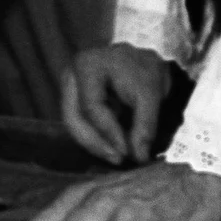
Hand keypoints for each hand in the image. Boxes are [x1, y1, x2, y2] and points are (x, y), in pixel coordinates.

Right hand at [61, 43, 169, 164]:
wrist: (141, 61)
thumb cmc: (145, 70)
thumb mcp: (151, 94)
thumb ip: (145, 124)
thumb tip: (139, 157)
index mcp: (88, 65)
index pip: (91, 106)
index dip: (108, 132)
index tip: (126, 151)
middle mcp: (71, 76)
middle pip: (75, 118)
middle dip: (96, 143)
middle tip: (118, 159)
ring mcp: (68, 89)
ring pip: (74, 125)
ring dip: (95, 145)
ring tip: (118, 157)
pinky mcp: (73, 101)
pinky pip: (79, 126)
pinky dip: (95, 139)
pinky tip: (112, 149)